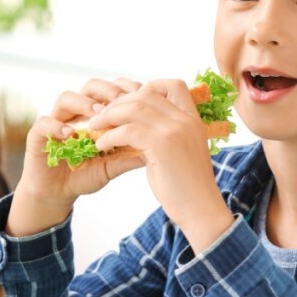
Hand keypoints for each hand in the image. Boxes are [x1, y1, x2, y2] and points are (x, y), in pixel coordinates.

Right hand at [7, 78, 144, 235]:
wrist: (56, 193)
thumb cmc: (83, 175)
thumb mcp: (110, 166)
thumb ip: (127, 157)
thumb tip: (152, 150)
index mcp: (95, 115)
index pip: (110, 91)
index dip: (125, 89)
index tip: (141, 95)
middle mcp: (76, 113)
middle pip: (90, 86)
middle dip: (107, 90)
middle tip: (121, 99)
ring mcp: (56, 121)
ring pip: (66, 98)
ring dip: (83, 103)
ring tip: (98, 114)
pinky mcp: (38, 135)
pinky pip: (44, 123)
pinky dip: (56, 126)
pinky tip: (70, 134)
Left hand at [88, 79, 232, 250]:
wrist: (200, 210)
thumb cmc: (186, 188)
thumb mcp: (176, 154)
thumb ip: (159, 137)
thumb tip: (133, 130)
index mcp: (192, 120)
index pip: (172, 85)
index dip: (147, 88)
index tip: (127, 103)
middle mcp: (186, 120)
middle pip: (146, 93)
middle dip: (119, 102)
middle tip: (101, 115)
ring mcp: (175, 130)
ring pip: (134, 108)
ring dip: (109, 116)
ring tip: (95, 127)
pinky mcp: (163, 144)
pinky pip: (128, 130)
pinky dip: (110, 135)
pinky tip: (101, 144)